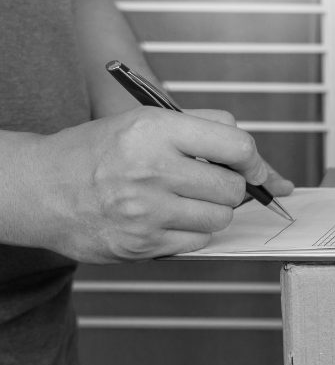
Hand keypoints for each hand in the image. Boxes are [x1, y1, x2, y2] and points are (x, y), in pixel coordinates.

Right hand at [28, 107, 293, 262]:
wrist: (41, 189)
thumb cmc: (99, 152)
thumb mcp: (146, 120)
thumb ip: (206, 129)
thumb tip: (262, 164)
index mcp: (154, 130)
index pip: (236, 145)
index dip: (255, 160)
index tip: (256, 169)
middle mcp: (151, 170)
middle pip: (233, 187)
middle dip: (229, 186)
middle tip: (204, 181)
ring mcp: (146, 211)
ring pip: (221, 217)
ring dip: (212, 210)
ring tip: (182, 198)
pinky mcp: (142, 244)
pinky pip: (199, 241)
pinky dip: (193, 231)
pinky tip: (168, 217)